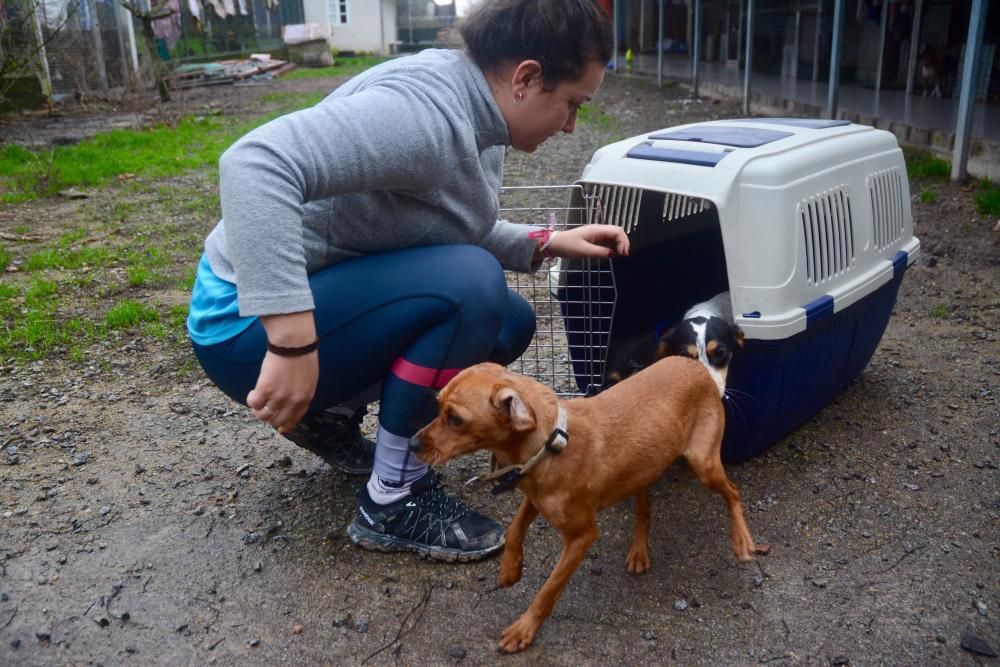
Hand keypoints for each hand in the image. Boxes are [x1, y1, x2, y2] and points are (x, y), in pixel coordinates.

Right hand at [247, 311, 318, 432]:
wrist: (294, 344)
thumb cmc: (302, 356)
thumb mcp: (309, 379)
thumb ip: (302, 393)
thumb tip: (292, 402)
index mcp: (305, 399)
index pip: (294, 419)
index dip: (285, 425)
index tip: (280, 428)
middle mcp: (292, 401)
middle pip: (277, 420)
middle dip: (270, 418)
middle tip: (264, 409)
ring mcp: (278, 397)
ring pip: (263, 415)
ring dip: (258, 410)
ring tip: (257, 401)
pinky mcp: (265, 389)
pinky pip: (253, 403)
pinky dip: (251, 401)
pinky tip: (252, 393)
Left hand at [547, 224, 629, 258]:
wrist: (555, 244)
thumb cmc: (568, 246)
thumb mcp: (584, 251)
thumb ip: (600, 252)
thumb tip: (614, 254)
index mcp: (597, 229)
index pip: (617, 231)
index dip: (623, 242)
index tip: (622, 254)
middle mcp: (599, 229)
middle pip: (618, 232)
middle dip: (624, 242)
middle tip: (624, 255)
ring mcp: (597, 234)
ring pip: (614, 236)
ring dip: (619, 244)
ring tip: (620, 256)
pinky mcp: (594, 239)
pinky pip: (607, 240)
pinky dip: (613, 246)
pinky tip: (612, 254)